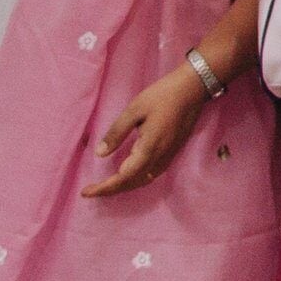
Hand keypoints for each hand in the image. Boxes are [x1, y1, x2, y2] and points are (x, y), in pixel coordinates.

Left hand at [82, 66, 209, 197]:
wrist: (193, 88)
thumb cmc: (163, 95)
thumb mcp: (135, 109)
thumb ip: (117, 132)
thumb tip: (99, 154)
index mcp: (149, 148)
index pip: (123, 177)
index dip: (104, 187)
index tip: (86, 192)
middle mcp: (160, 157)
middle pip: (133, 183)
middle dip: (110, 190)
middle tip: (90, 191)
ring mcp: (168, 156)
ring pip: (143, 180)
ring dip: (124, 187)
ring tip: (105, 186)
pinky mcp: (172, 152)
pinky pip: (152, 174)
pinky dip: (136, 180)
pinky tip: (128, 174)